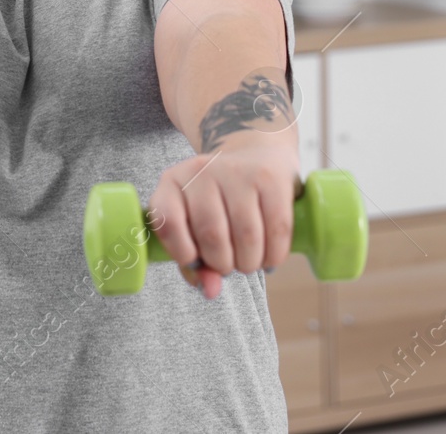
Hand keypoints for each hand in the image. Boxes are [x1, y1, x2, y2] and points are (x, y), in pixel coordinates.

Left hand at [147, 135, 300, 299]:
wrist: (255, 153)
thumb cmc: (219, 201)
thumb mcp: (195, 224)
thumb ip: (195, 262)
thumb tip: (210, 291)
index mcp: (172, 182)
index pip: (168, 222)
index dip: (182, 253)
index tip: (196, 263)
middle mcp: (202, 172)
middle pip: (212, 236)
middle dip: (223, 265)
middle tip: (230, 265)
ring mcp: (237, 171)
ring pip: (247, 236)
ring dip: (249, 263)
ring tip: (249, 262)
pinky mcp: (271, 177)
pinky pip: (276, 228)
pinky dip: (274, 255)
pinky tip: (269, 257)